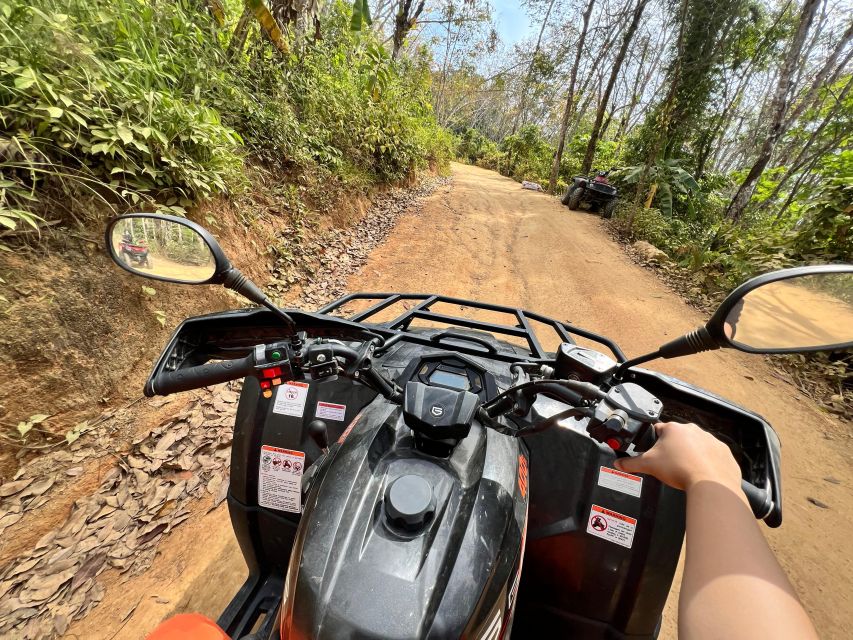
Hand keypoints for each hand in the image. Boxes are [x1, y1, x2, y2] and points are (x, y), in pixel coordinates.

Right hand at [614, 422, 741, 491]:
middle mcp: (693, 430)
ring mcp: (711, 440)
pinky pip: (712, 455)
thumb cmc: (681, 470)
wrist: (711, 484)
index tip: (654, 452)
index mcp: (673, 429)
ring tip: (685, 470)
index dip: (653, 441)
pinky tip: (700, 473)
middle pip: (677, 437)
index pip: (658, 429)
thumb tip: (619, 463)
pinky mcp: (723, 452)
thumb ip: (631, 463)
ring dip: (690, 454)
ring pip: (696, 445)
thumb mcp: (649, 466)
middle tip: (668, 465)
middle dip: (672, 449)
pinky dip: (707, 463)